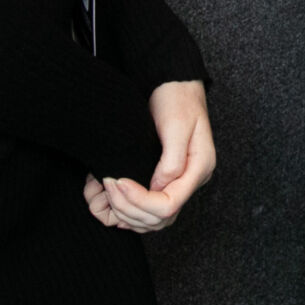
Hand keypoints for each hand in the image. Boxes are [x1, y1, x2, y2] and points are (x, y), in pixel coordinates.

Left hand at [84, 80, 215, 232]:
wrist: (174, 83)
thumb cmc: (177, 99)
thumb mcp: (176, 126)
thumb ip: (170, 161)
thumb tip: (158, 189)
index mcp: (199, 168)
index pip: (169, 205)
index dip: (140, 200)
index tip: (118, 181)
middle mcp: (191, 181)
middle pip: (160, 219)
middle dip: (129, 208)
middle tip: (107, 184)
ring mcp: (179, 183)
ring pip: (152, 221)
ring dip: (125, 213)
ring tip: (105, 191)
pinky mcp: (165, 181)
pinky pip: (147, 211)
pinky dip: (127, 212)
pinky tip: (111, 200)